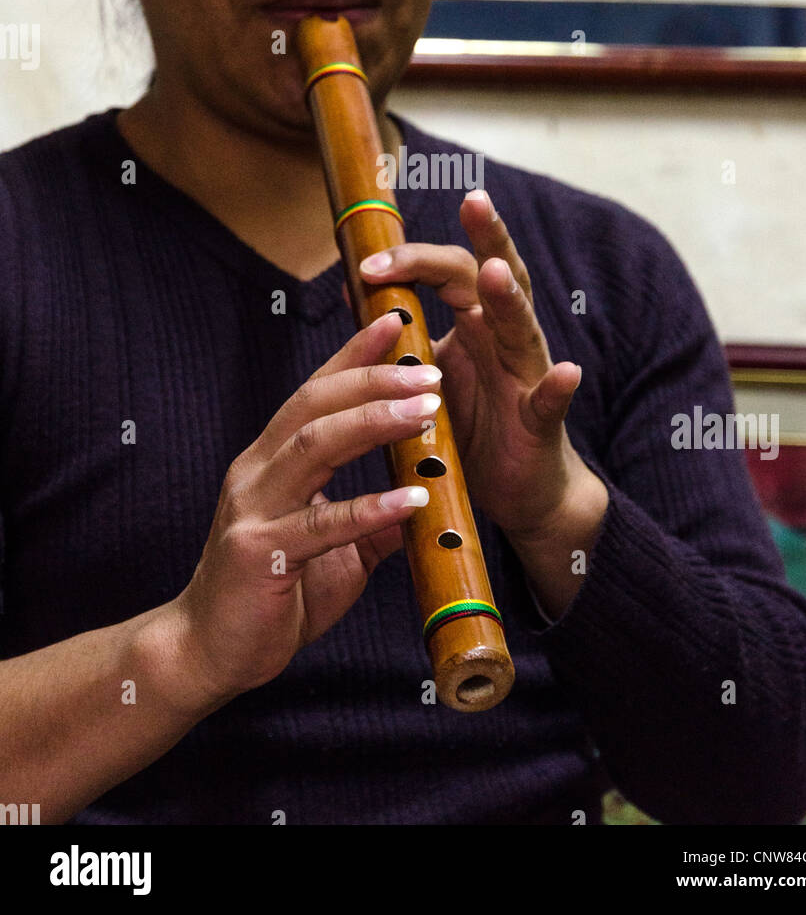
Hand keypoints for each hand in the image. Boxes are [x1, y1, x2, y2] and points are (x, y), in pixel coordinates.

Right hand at [164, 312, 440, 705]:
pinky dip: (369, 507)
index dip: (355, 355)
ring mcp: (253, 509)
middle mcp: (257, 472)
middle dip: (373, 379)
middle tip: (428, 370)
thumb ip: (370, 524)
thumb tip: (421, 499)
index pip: (315, 392)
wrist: (206, 653)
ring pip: (314, 446)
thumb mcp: (332, 553)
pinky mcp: (258, 553)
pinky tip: (410, 498)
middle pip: (315, 405)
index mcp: (271, 462)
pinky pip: (321, 524)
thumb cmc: (269, 597)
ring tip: (426, 412)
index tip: (396, 322)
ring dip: (373, 423)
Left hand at [358, 190, 595, 544]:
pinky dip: (558, 386)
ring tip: (498, 272)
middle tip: (473, 200)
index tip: (368, 264)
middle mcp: (506, 339)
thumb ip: (402, 335)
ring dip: (510, 300)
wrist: (520, 493)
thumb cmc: (473, 429)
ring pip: (523, 329)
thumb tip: (356, 288)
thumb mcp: (429, 376)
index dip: (413, 260)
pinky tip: (567, 372)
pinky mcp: (541, 424)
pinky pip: (551, 402)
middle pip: (499, 278)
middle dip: (488, 237)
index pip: (450, 271)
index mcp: (477, 324)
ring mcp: (528, 377)